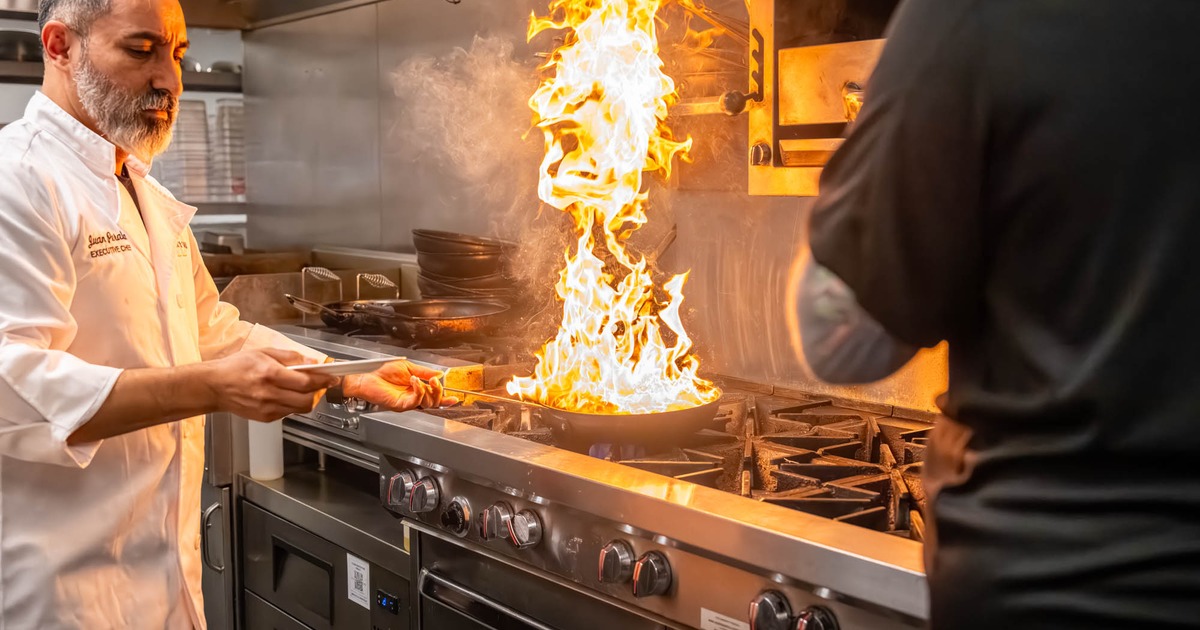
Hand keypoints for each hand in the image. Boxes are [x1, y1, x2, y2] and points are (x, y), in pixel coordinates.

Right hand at [206, 349, 337, 420]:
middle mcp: (269, 394)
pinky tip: (287, 395)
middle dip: (319, 391)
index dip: (323, 380)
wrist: (214, 387)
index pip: (306, 381)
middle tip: (321, 384)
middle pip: (307, 399)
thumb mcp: (263, 352)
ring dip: (308, 398)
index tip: (333, 377)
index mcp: (270, 374)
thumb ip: (289, 357)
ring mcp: (267, 408)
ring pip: (300, 408)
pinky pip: (288, 412)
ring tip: (304, 388)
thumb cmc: (235, 367)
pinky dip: (293, 404)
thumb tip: (310, 361)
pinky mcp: (265, 417)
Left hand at [342, 361, 459, 410]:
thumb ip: (424, 372)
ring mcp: (406, 402)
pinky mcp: (400, 405)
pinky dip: (418, 391)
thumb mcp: (408, 367)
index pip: (433, 396)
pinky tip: (414, 382)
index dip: (445, 398)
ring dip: (428, 389)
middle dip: (439, 391)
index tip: (454, 397)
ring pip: (427, 403)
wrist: (367, 375)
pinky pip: (415, 402)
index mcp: (415, 389)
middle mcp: (412, 397)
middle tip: (435, 381)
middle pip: (433, 402)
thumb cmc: (381, 371)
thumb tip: (438, 374)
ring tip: (422, 379)